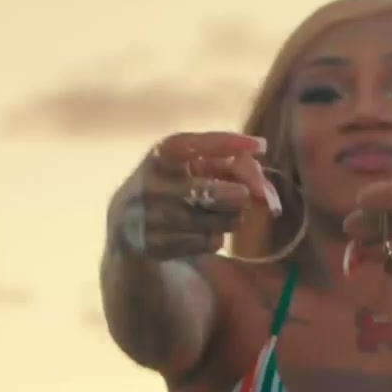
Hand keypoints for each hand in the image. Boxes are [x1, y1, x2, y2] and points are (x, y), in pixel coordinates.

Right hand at [110, 132, 283, 260]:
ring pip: (204, 221)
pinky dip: (213, 240)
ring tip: (232, 217)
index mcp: (157, 157)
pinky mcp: (151, 248)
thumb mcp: (195, 173)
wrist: (131, 240)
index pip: (191, 144)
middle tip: (245, 197)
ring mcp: (144, 219)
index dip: (225, 143)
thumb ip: (228, 167)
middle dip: (234, 195)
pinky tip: (210, 236)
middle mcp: (145, 186)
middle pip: (203, 191)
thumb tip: (261, 177)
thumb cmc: (174, 197)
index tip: (259, 146)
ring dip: (228, 220)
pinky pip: (198, 244)